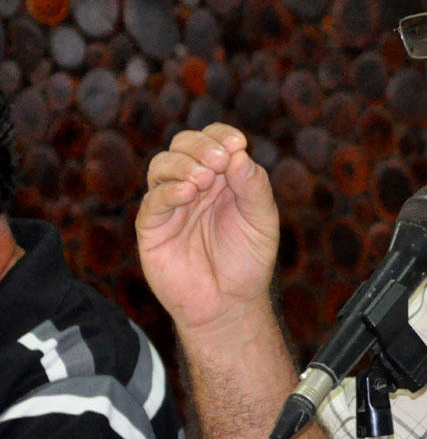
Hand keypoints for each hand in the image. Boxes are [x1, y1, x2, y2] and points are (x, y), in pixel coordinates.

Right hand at [136, 123, 279, 336]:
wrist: (230, 303)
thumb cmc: (248, 260)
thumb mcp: (262, 220)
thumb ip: (254, 186)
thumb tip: (240, 154)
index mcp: (223, 178)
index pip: (214, 141)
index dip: (221, 135)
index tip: (236, 143)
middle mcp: (194, 185)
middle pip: (183, 145)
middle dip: (200, 146)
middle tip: (219, 160)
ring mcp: (171, 205)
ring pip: (162, 166)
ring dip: (183, 164)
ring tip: (203, 179)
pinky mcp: (153, 228)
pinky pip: (153, 201)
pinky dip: (168, 191)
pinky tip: (188, 193)